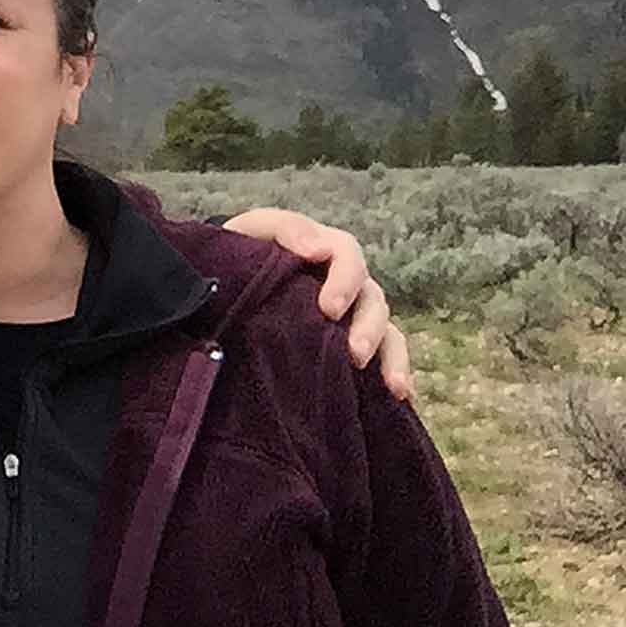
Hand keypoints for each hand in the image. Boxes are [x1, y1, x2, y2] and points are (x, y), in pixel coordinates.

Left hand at [221, 207, 414, 402]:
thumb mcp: (255, 229)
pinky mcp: (349, 343)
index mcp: (325, 250)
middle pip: (373, 300)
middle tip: (355, 354)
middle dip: (369, 328)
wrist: (224, 278)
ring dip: (391, 356)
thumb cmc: (243, 250)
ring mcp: (352, 315)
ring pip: (386, 331)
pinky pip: (384, 356)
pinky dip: (396, 373)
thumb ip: (286, 229)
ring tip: (392, 385)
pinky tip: (401, 397)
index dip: (345, 280)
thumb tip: (319, 250)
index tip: (329, 309)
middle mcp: (346, 283)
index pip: (349, 256)